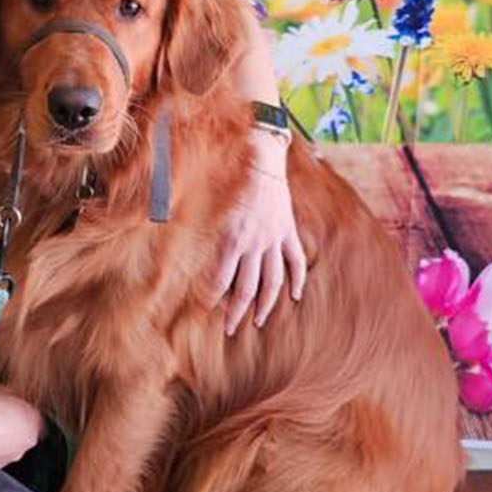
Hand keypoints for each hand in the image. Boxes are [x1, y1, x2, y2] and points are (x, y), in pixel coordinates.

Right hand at [0, 382, 44, 468]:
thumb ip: (9, 392)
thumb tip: (7, 392)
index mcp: (34, 419)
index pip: (32, 411)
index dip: (18, 406)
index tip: (9, 404)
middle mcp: (29, 440)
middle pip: (25, 428)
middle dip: (12, 422)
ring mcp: (15, 454)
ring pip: (12, 442)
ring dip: (2, 436)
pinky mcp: (0, 465)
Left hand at [206, 147, 306, 334]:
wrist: (262, 162)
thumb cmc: (231, 185)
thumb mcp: (213, 212)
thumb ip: (207, 239)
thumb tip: (195, 264)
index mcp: (232, 240)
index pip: (221, 280)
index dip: (213, 299)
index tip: (206, 311)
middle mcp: (255, 244)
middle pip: (248, 289)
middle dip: (238, 312)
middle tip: (230, 329)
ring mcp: (275, 240)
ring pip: (273, 281)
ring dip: (266, 305)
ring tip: (259, 321)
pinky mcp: (288, 233)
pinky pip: (296, 262)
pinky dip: (297, 280)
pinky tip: (294, 297)